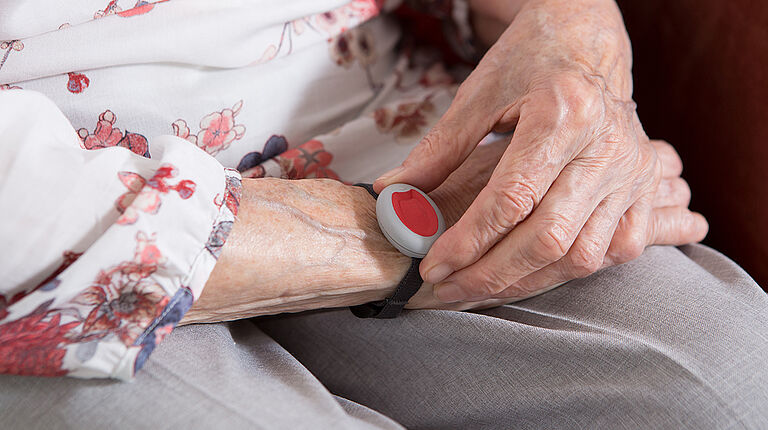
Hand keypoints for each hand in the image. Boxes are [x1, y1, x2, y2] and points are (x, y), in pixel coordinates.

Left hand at [375, 0, 705, 302]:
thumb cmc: (531, 59)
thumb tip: (393, 194)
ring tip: (481, 286)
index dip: (468, 241)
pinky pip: (617, 250)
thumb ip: (438, 150)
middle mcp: (607, 148)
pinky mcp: (644, 188)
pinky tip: (534, 273)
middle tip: (448, 288)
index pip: (511, 200)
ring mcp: (632, 172)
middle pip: (547, 238)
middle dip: (491, 275)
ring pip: (583, 255)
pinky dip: (571, 271)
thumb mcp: (478, 95)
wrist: (587, 40)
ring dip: (527, 282)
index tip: (433, 266)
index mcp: (564, 115)